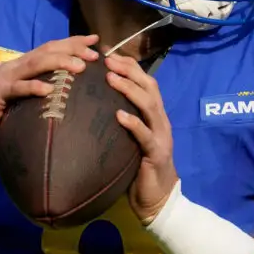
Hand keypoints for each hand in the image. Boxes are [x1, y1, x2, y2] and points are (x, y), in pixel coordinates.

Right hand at [0, 35, 100, 154]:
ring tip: (80, 66)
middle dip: (72, 49)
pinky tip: (49, 90)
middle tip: (95, 54)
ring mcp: (5, 78)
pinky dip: (33, 87)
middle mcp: (16, 67)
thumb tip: (73, 100)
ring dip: (59, 63)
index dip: (73, 43)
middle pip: (47, 51)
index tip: (96, 41)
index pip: (51, 49)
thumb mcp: (25, 106)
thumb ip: (43, 98)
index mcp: (24, 68)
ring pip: (35, 64)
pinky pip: (17, 88)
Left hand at [105, 54, 178, 224]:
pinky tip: (119, 115)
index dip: (129, 66)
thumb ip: (120, 122)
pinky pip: (145, 134)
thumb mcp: (129, 140)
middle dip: (129, 70)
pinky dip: (133, 122)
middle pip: (149, 87)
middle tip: (107, 60)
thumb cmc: (138, 168)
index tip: (108, 54)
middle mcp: (160, 120)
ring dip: (130, 90)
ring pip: (149, 105)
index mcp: (154, 115)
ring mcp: (161, 135)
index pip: (145, 82)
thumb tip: (93, 104)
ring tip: (111, 79)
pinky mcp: (156, 152)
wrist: (157, 199)